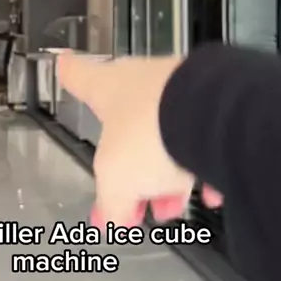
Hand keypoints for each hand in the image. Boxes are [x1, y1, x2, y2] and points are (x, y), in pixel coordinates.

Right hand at [57, 53, 222, 227]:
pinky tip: (209, 195)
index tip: (63, 62)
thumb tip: (112, 218)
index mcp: (107, 88)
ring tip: (171, 207)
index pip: (79, 76)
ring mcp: (182, 91)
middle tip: (131, 199)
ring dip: (168, 175)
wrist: (211, 116)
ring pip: (169, 136)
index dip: (69, 73)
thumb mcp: (115, 180)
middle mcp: (143, 83)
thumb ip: (111, 201)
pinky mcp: (217, 106)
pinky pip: (205, 141)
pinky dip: (204, 168)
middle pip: (128, 124)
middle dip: (130, 166)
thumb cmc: (152, 130)